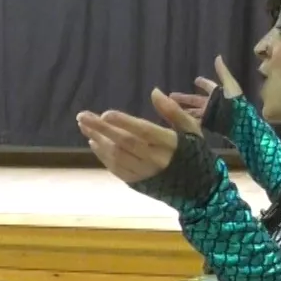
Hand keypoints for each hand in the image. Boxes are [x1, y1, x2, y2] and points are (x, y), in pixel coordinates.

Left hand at [78, 90, 200, 184]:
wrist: (198, 189)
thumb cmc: (194, 153)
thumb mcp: (191, 129)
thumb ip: (172, 111)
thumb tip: (154, 92)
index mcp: (170, 144)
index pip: (143, 131)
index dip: (124, 122)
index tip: (105, 113)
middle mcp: (155, 159)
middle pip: (124, 142)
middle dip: (101, 129)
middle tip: (82, 116)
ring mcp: (144, 172)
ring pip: (117, 156)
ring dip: (98, 140)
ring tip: (84, 126)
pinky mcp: (137, 182)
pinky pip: (116, 169)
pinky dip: (103, 156)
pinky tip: (94, 143)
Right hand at [168, 56, 244, 119]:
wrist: (237, 122)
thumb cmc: (235, 103)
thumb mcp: (229, 85)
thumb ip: (223, 72)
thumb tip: (218, 57)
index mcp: (217, 94)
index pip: (209, 86)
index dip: (203, 83)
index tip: (196, 80)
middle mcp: (212, 105)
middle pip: (195, 101)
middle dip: (184, 99)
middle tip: (171, 96)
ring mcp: (208, 116)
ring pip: (193, 112)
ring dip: (182, 111)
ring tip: (169, 110)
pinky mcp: (206, 126)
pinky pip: (194, 123)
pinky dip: (186, 122)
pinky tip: (176, 122)